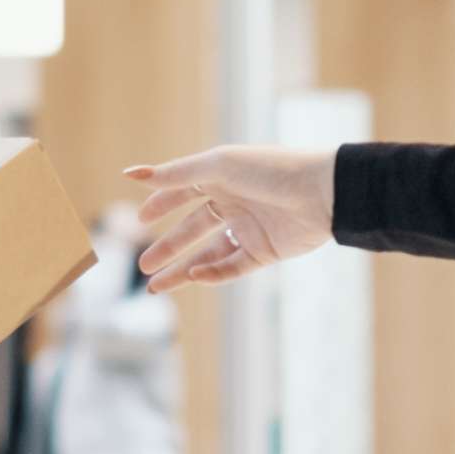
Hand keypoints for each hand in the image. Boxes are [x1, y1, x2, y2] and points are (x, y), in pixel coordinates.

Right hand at [125, 147, 337, 293]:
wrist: (323, 193)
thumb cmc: (271, 170)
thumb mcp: (217, 167)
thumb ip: (175, 175)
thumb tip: (131, 175)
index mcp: (223, 176)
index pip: (185, 190)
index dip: (162, 203)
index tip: (140, 219)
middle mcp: (235, 202)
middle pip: (193, 228)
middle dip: (168, 247)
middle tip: (143, 266)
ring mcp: (250, 229)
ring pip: (208, 254)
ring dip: (182, 269)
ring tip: (155, 286)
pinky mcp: (265, 252)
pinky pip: (232, 267)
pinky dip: (212, 273)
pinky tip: (194, 276)